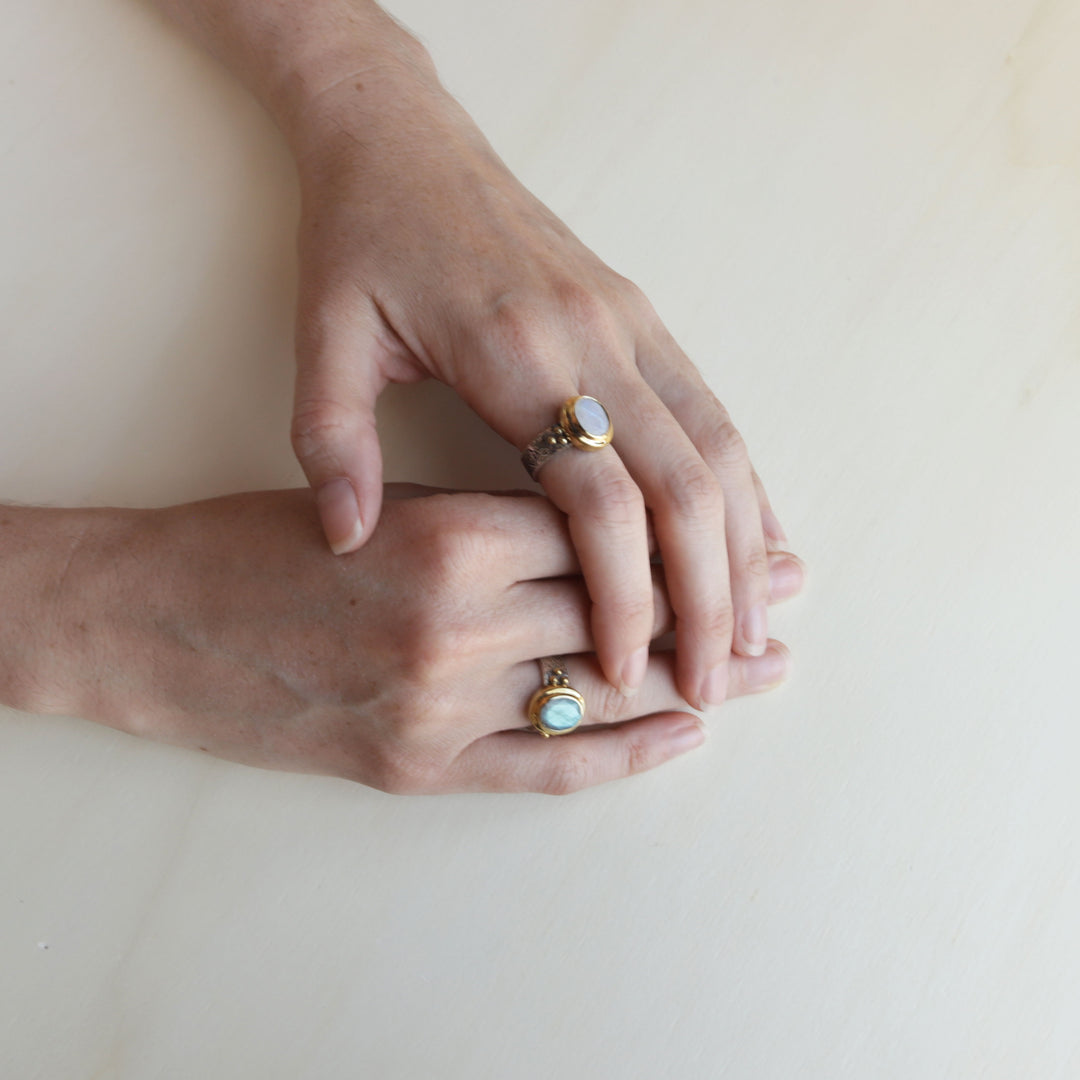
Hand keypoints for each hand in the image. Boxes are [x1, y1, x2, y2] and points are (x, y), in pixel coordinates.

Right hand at [47, 488, 800, 793]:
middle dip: (712, 603)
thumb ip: (482, 516)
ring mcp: (439, 709)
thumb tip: (593, 526)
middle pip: (620, 611)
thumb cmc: (250, 544)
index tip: (747, 534)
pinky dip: (622, 755)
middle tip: (786, 594)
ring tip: (760, 665)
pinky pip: (547, 770)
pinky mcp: (417, 768)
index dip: (683, 536)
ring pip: (598, 691)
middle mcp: (454, 629)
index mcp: (447, 539)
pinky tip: (684, 736)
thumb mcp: (378, 497)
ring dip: (689, 676)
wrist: (151, 619)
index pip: (603, 537)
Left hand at [286, 44, 790, 712]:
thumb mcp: (324, 336)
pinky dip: (743, 481)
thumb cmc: (361, 239)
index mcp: (516, 354)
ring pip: (718, 447)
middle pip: (684, 484)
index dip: (624, 594)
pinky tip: (758, 535)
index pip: (601, 498)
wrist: (404, 137)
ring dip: (745, 543)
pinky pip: (711, 410)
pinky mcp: (640, 315)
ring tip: (759, 626)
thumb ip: (331, 440)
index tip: (625, 671)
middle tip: (718, 676)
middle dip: (708, 592)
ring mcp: (629, 322)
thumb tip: (350, 541)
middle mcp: (594, 337)